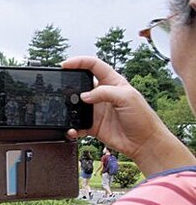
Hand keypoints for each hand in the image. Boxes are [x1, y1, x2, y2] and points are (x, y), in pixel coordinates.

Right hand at [62, 56, 190, 173]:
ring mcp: (97, 110)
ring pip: (76, 105)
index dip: (80, 62)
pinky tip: (72, 130)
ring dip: (68, 109)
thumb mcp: (127, 97)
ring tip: (64, 111)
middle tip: (60, 89)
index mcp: (113, 82)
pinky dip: (71, 128)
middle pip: (81, 84)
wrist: (144, 142)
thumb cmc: (142, 118)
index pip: (94, 66)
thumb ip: (104, 92)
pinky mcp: (93, 125)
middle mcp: (103, 95)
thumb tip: (83, 96)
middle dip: (68, 85)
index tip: (65, 65)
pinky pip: (77, 125)